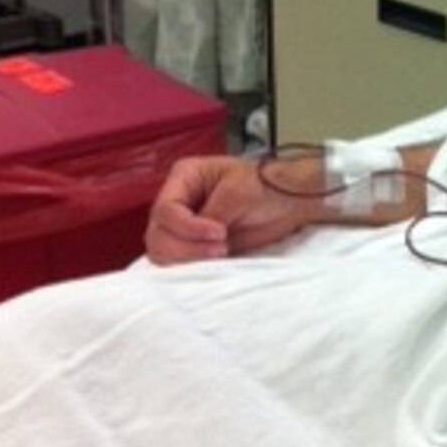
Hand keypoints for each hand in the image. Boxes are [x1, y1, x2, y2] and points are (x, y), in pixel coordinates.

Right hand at [144, 153, 322, 264]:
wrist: (288, 203)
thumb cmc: (266, 187)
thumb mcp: (238, 192)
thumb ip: (212, 214)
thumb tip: (196, 238)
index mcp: (184, 178)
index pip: (165, 210)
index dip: (188, 227)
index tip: (220, 233)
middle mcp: (176, 202)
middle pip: (158, 234)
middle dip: (186, 247)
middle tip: (222, 249)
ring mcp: (181, 227)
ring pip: (163, 252)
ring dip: (187, 260)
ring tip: (222, 254)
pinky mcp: (192, 247)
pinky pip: (176, 264)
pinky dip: (190, 268)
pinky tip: (214, 264)